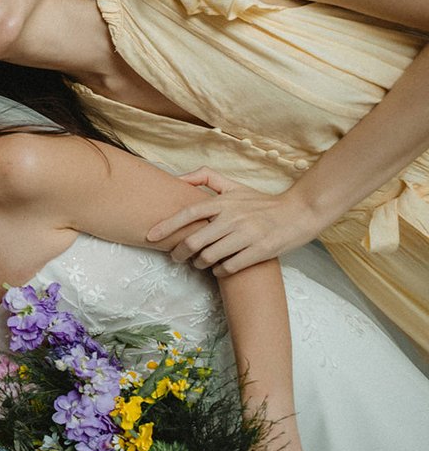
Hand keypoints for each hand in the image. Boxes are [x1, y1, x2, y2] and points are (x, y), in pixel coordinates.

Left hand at [146, 167, 327, 275]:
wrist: (300, 212)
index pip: (188, 213)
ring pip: (209, 257)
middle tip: (176, 257)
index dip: (166, 226)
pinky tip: (219, 269)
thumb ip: (206, 178)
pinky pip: (229, 267)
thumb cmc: (262, 202)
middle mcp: (233, 218)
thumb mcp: (235, 186)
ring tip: (199, 263)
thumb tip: (177, 178)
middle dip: (179, 253)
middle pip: (194, 241)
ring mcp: (247, 235)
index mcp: (224, 202)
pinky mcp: (260, 251)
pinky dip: (219, 271)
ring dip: (199, 264)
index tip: (150, 236)